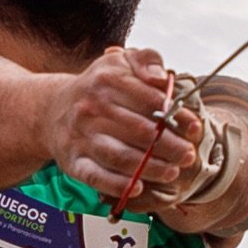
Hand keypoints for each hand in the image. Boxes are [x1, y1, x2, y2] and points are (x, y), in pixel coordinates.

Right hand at [45, 47, 201, 206]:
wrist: (53, 110)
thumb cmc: (97, 88)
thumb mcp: (119, 62)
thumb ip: (147, 60)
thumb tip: (162, 78)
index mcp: (107, 80)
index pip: (150, 100)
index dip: (177, 116)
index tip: (194, 128)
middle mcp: (91, 108)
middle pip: (139, 131)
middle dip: (169, 146)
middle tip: (188, 154)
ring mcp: (80, 137)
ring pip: (120, 156)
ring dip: (150, 168)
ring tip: (172, 172)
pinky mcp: (73, 162)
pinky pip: (96, 176)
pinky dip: (118, 184)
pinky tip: (138, 187)